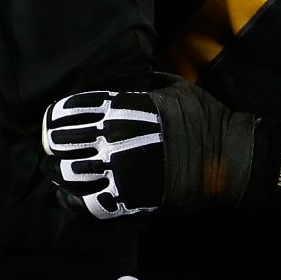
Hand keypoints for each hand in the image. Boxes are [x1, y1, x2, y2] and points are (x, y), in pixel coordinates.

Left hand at [40, 81, 251, 220]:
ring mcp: (118, 169)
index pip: (71, 109)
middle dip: (53, 145)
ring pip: (66, 172)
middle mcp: (113, 137)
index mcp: (123, 108)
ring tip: (58, 172)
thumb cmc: (205, 119)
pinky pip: (84, 202)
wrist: (228, 159)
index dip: (56, 117)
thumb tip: (137, 76)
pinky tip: (70, 196)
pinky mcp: (126, 198)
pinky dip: (72, 200)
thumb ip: (150, 82)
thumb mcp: (177, 88)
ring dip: (59, 172)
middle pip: (61, 140)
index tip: (52, 123)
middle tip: (53, 149)